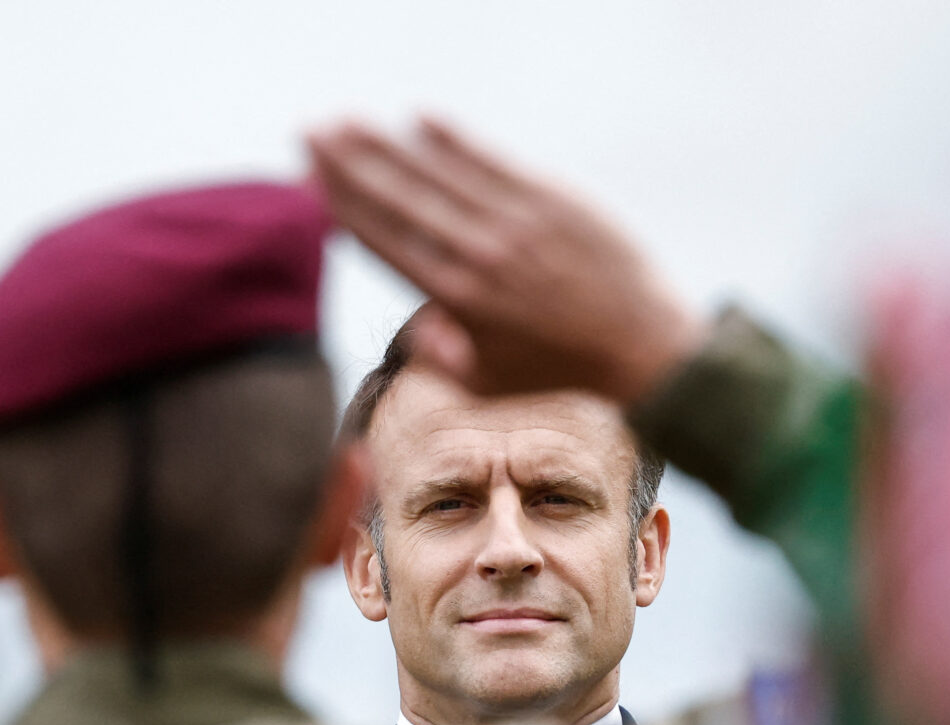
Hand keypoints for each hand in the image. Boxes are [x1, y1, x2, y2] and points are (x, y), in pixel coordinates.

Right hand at [307, 117, 704, 404]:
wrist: (640, 345)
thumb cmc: (557, 369)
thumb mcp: (486, 382)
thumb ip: (438, 359)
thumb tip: (409, 329)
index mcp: (455, 301)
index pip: (384, 241)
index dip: (342, 206)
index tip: (311, 179)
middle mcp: (478, 255)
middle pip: (398, 198)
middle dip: (349, 162)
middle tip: (309, 131)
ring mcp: (514, 223)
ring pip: (437, 173)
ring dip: (387, 143)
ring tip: (348, 120)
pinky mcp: (551, 198)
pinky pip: (491, 159)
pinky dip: (455, 138)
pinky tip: (420, 116)